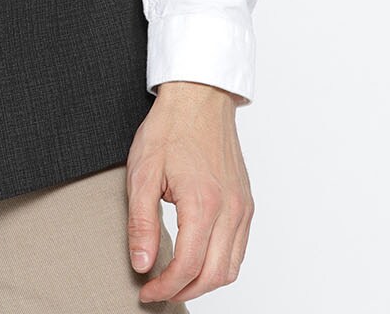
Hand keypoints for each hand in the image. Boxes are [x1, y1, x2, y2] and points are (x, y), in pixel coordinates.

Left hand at [125, 80, 254, 303]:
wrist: (199, 98)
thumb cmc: (170, 128)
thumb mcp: (142, 172)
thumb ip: (142, 223)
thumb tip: (143, 263)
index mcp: (203, 203)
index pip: (188, 266)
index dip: (165, 286)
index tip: (146, 291)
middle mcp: (231, 210)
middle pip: (215, 276)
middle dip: (185, 291)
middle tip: (158, 291)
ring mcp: (243, 207)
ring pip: (232, 267)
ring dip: (205, 282)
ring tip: (176, 280)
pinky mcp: (247, 203)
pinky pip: (239, 248)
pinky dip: (220, 264)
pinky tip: (198, 259)